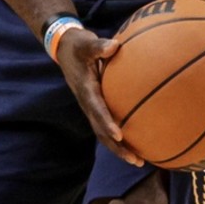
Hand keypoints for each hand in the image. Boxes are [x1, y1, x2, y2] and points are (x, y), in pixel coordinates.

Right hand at [57, 28, 144, 166]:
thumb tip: (115, 45)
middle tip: (136, 160)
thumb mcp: (86, 43)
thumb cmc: (78, 45)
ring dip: (119, 147)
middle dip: (117, 147)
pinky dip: (121, 135)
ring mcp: (91, 106)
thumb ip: (99, 45)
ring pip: (104, 132)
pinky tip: (139, 140)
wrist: (64, 48)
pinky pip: (108, 123)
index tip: (120, 134)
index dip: (107, 123)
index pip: (97, 110)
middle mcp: (88, 103)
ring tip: (139, 161)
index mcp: (86, 90)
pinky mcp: (96, 104)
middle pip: (101, 131)